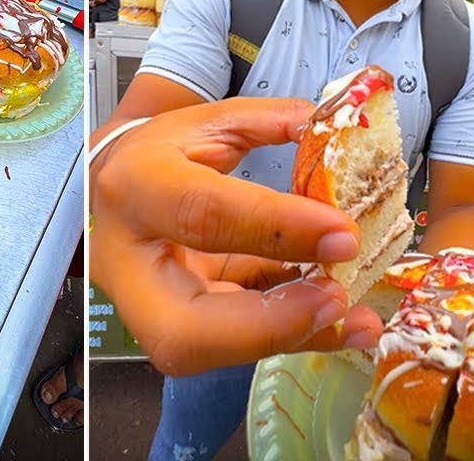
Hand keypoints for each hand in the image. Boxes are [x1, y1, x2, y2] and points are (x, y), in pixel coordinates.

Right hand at [90, 97, 384, 375]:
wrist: (116, 189)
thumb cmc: (165, 155)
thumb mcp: (212, 123)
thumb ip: (271, 122)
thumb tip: (332, 130)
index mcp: (137, 186)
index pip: (204, 215)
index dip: (277, 230)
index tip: (343, 235)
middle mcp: (128, 260)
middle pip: (183, 325)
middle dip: (268, 324)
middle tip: (336, 299)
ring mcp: (144, 306)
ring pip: (206, 351)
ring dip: (289, 338)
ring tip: (357, 320)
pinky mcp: (172, 328)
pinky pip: (231, 346)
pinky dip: (291, 335)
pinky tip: (340, 323)